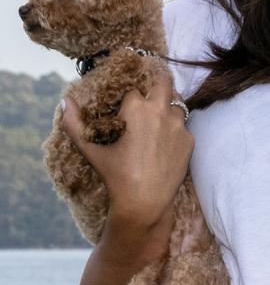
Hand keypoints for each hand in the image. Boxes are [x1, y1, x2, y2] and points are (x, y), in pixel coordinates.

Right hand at [60, 75, 193, 230]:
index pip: (133, 90)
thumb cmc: (116, 176)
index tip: (124, 110)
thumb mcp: (91, 149)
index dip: (128, 99)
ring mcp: (179, 126)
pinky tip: (164, 144)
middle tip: (147, 96)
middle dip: (155, 84)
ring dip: (167, 107)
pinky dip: (175, 130)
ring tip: (156, 122)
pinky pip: (183, 127)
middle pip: (164, 81)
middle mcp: (161, 111)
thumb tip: (65, 101)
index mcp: (137, 108)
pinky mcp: (189, 141)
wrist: (145, 203)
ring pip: (177, 103)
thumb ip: (74, 124)